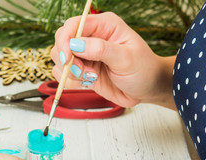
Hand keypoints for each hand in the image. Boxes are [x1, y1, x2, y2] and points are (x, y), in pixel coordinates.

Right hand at [51, 12, 174, 108]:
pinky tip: (88, 83)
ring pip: (59, 59)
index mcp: (104, 25)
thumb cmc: (142, 69)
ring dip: (70, 72)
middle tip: (82, 71)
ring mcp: (85, 55)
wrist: (147, 89)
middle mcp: (91, 37)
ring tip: (91, 77)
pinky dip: (71, 81)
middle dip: (66, 58)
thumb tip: (75, 44)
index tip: (68, 58)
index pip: (73, 25)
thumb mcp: (126, 58)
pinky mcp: (82, 71)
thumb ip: (101, 49)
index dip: (65, 40)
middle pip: (61, 40)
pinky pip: (63, 74)